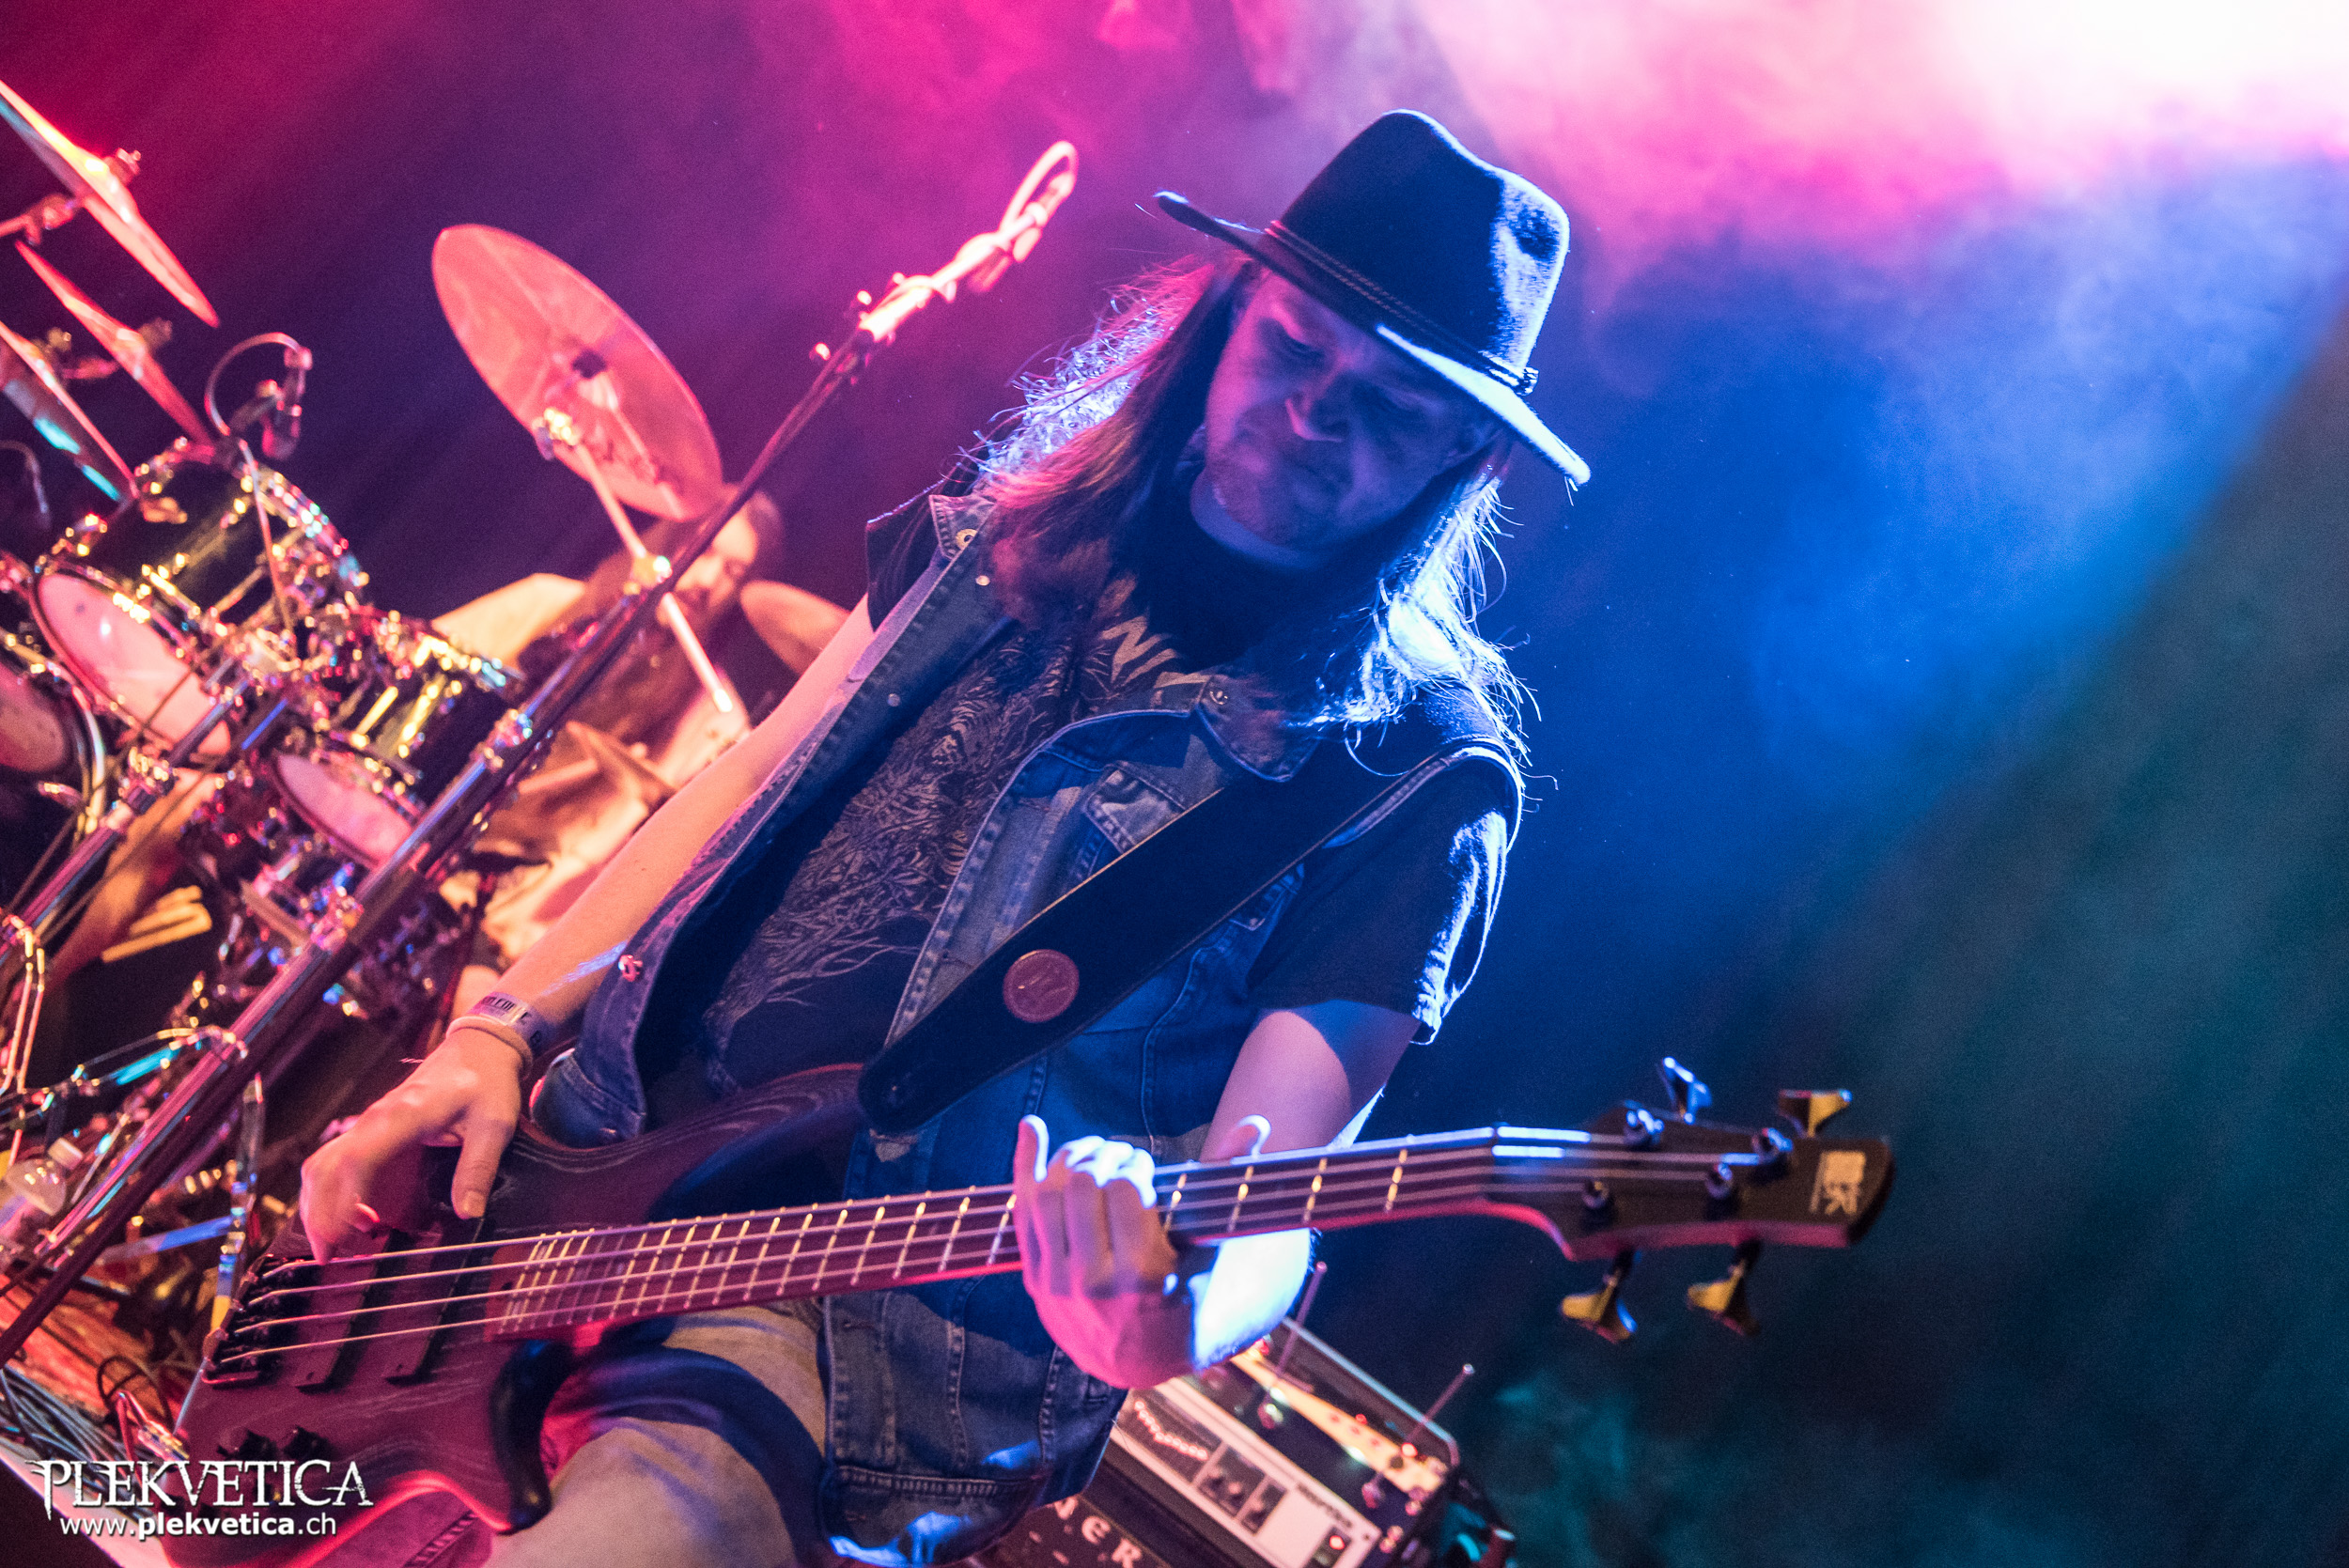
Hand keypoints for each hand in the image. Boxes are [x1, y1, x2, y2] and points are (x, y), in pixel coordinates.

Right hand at [298, 1028, 523, 1259]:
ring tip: (337, 1246)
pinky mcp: (372, 1131)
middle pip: (326, 1167)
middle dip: (319, 1213)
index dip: (342, 1199)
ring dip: (321, 1205)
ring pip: (323, 1165)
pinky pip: (338, 1162)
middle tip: (328, 1257)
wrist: (479, 1048)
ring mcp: (369, 1124)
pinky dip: (333, 1193)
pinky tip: (355, 1220)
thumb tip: (468, 1213)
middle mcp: (376, 1120)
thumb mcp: (495, 1124)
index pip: (358, 1159)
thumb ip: (479, 1167)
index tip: (338, 1236)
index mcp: (404, 1116)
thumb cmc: (487, 1082)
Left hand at [1013, 1113, 1268, 1387]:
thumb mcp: (1209, 1247)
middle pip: (1083, 1186)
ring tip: (1092, 1153)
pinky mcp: (1035, 1282)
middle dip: (1103, 1156)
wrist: (1141, 1356)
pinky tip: (1032, 1129)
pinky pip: (1022, 1215)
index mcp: (1145, 1276)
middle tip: (1118, 1154)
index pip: (1126, 1189)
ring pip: (1046, 1196)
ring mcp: (1059, 1285)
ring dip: (1068, 1158)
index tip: (1144, 1165)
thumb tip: (1256, 1124)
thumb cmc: (1185, 1287)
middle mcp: (1096, 1284)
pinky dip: (1024, 1166)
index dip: (1135, 1164)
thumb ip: (1230, 1183)